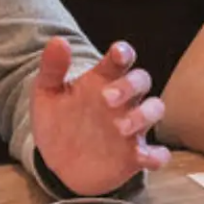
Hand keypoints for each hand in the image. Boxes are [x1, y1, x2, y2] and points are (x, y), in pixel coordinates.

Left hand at [32, 39, 169, 195]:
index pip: (119, 60)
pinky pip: (157, 153)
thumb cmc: (57, 122)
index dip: (123, 53)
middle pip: (141, 80)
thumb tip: (58, 41)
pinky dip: (156, 155)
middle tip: (106, 98)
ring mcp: (132, 127)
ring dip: (144, 115)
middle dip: (130, 85)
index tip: (118, 54)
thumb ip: (52, 69)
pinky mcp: (136, 156)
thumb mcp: (46, 94)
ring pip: (155, 109)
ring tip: (121, 128)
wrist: (56, 162)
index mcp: (101, 81)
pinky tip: (143, 157)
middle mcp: (123, 101)